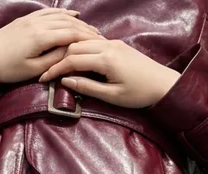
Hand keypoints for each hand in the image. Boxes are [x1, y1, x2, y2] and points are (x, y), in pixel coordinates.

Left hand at [0, 9, 100, 83]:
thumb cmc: (7, 69)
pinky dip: (63, 13)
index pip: (71, 34)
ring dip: (77, 21)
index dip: (87, 38)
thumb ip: (53, 60)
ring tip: (90, 28)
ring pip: (61, 16)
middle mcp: (38, 23)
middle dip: (86, 29)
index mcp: (41, 37)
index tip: (100, 44)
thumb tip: (70, 54)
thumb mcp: (33, 70)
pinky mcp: (27, 19)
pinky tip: (72, 15)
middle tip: (100, 37)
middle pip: (69, 22)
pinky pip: (49, 12)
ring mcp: (32, 19)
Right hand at [39, 38, 179, 107]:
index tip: (44, 78)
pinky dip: (81, 49)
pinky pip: (94, 42)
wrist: (163, 84)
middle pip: (75, 46)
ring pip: (84, 42)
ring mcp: (113, 43)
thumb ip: (88, 87)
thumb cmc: (139, 94)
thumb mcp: (112, 96)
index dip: (56, 69)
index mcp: (106, 59)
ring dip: (69, 52)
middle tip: (49, 72)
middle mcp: (108, 46)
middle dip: (59, 59)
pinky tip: (76, 59)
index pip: (72, 59)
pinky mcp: (118, 45)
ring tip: (59, 65)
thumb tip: (66, 81)